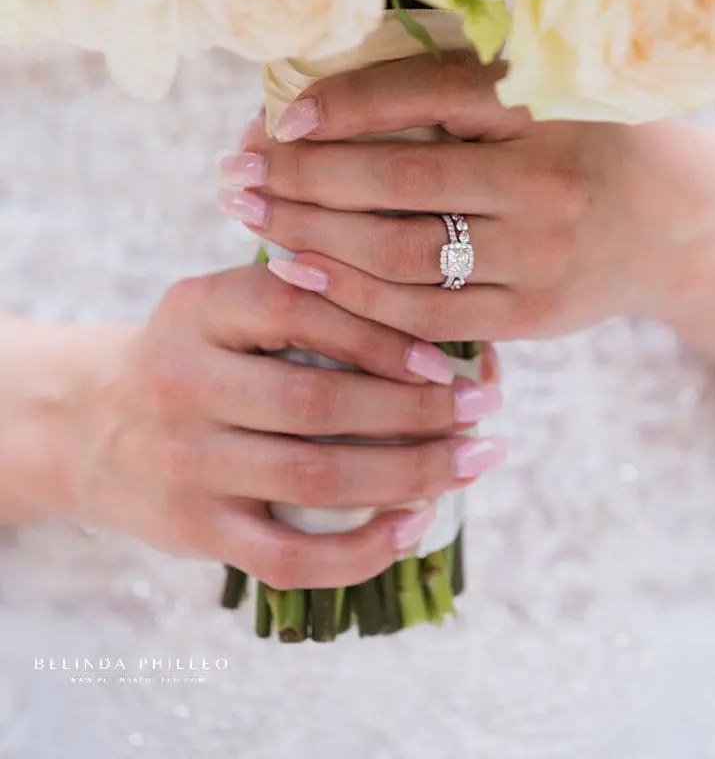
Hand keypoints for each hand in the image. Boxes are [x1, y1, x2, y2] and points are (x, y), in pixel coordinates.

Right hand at [54, 264, 501, 588]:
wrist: (89, 423)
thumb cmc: (192, 354)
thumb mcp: (223, 304)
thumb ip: (303, 298)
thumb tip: (434, 324)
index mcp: (200, 308)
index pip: (300, 310)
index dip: (382, 335)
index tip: (446, 359)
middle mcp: (185, 382)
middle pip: (319, 403)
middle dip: (418, 412)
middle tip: (483, 411)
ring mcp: (187, 462)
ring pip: (315, 479)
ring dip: (409, 474)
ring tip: (469, 462)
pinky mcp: (195, 528)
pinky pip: (288, 557)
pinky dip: (361, 550)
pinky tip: (412, 526)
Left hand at [221, 51, 714, 341]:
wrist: (676, 222)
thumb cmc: (588, 139)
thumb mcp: (541, 90)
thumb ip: (452, 85)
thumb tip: (322, 93)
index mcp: (544, 106)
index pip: (425, 96)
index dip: (342, 104)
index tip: (277, 117)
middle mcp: (544, 181)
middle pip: (398, 184)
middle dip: (303, 180)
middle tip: (236, 173)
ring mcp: (540, 257)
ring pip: (400, 256)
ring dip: (313, 238)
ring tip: (255, 218)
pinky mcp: (533, 315)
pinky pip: (425, 314)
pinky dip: (355, 296)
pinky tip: (302, 272)